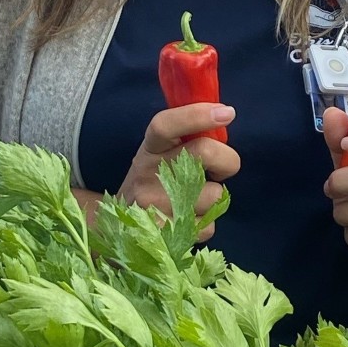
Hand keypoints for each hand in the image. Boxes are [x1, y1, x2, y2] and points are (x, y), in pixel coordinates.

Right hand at [119, 102, 238, 239]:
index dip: (197, 115)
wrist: (119, 225)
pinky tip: (187, 221)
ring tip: (194, 201)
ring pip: (213, 195)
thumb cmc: (152, 183)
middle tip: (222, 169)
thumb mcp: (158, 155)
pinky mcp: (162, 234)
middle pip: (204, 153)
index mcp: (150, 148)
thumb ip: (186, 141)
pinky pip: (207, 226)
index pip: (166, 125)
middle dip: (228, 160)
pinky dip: (205, 224)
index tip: (226, 112)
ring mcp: (153, 204)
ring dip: (213, 199)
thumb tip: (224, 119)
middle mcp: (148, 173)